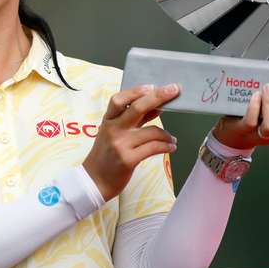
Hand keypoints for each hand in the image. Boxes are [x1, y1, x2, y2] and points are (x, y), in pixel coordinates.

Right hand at [83, 84, 178, 200]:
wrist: (94, 181)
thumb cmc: (106, 155)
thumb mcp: (113, 133)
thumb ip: (133, 120)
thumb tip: (157, 106)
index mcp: (108, 120)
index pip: (119, 99)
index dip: (136, 91)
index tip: (152, 86)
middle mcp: (113, 129)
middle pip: (137, 108)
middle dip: (158, 97)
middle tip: (174, 90)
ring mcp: (120, 144)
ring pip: (152, 131)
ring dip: (167, 134)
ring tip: (172, 139)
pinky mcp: (128, 159)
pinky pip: (154, 148)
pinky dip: (166, 146)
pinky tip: (171, 147)